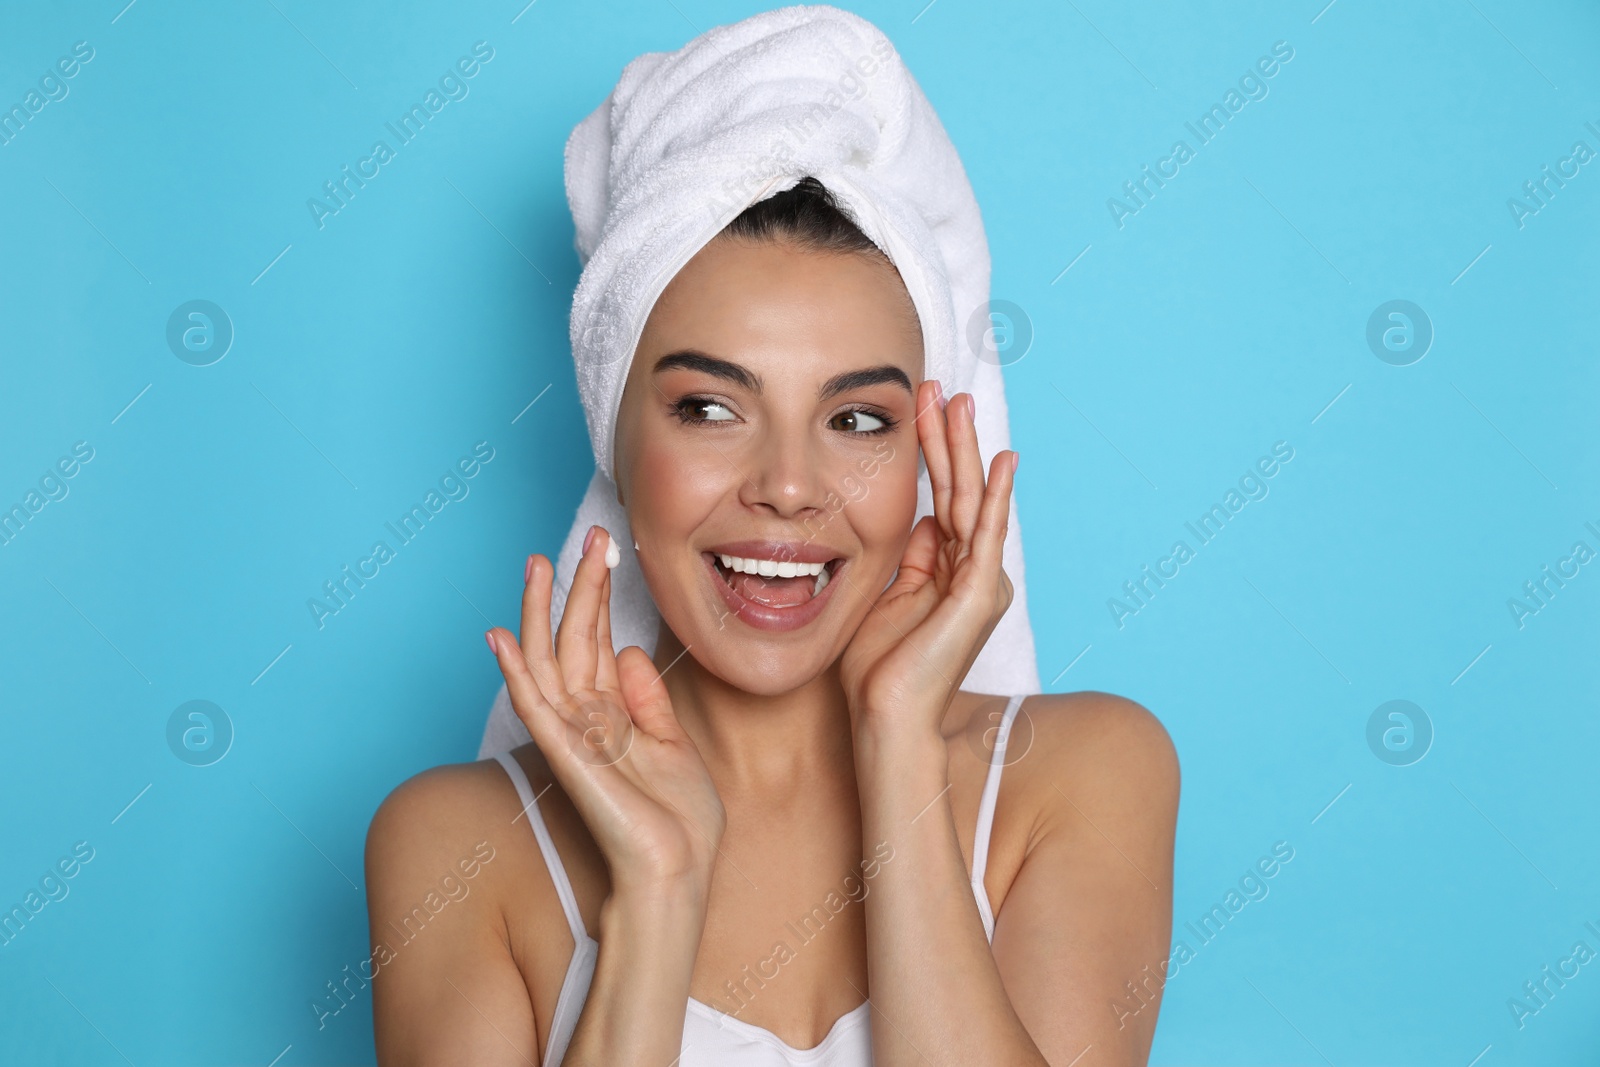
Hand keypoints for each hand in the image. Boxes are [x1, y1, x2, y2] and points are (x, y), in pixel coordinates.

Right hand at [486, 527, 725, 898]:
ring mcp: (572, 736)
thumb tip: (634, 650)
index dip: (601, 595)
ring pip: (547, 662)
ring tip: (536, 566)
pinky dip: (517, 672)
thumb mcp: (674, 745)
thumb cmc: (679, 822)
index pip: (598, 642)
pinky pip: (535, 707)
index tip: (607, 548)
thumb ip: (649, 700)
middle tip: (588, 536)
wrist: (679, 871)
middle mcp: (587, 719)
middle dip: (579, 587)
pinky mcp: (566, 756)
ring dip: (539, 613)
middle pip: (574, 640)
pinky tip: (503, 637)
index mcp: (614, 714)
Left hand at [839, 382, 1016, 735]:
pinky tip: (1002, 462)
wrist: (884, 718)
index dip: (930, 454)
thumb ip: (907, 559)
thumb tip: (921, 520)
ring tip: (959, 403)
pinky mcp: (979, 596)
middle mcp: (971, 574)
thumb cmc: (877, 670)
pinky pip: (986, 536)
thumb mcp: (885, 596)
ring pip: (970, 501)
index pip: (940, 498)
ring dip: (964, 450)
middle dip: (947, 438)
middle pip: (957, 491)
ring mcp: (979, 583)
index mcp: (947, 573)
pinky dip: (994, 497)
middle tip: (939, 388)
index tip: (919, 410)